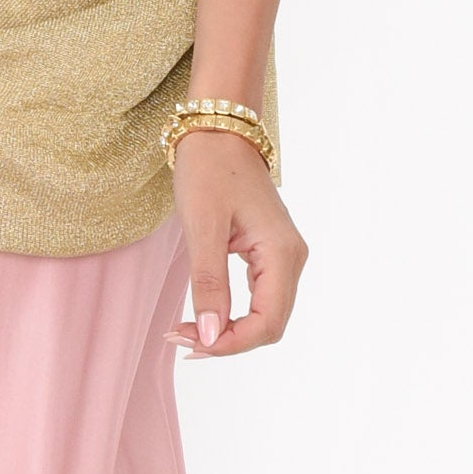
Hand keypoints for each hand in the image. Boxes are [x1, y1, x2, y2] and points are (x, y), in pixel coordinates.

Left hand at [162, 127, 308, 356]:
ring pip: (265, 314)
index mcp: (281, 253)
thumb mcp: (202, 226)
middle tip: (180, 338)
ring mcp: (283, 255)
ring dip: (229, 330)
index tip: (189, 343)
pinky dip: (233, 313)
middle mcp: (291, 258)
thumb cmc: (208, 169)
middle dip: (227, 340)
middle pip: (269, 325)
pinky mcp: (270, 251)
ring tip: (186, 330)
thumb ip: (209, 284)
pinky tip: (205, 315)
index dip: (230, 344)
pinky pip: (259, 297)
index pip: (267, 324)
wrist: (217, 129)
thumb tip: (209, 337)